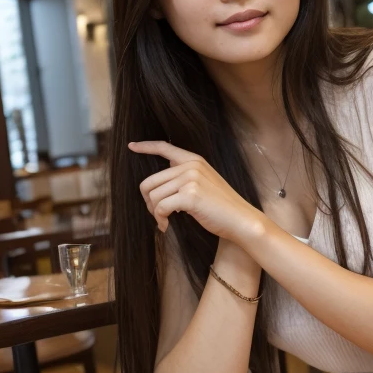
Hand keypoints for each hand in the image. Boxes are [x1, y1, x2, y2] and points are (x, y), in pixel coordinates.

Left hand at [129, 141, 264, 245]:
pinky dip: (160, 219)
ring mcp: (191, 180)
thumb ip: (185, 178)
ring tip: (164, 221)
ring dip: (154, 213)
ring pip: (153, 196)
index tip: (132, 146)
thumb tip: (159, 187)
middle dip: (148, 201)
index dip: (146, 146)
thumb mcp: (205, 183)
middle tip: (157, 214)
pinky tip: (166, 226)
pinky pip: (161, 207)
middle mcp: (191, 166)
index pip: (165, 147)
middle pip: (150, 181)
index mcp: (195, 160)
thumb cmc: (222, 207)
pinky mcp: (190, 196)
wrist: (240, 219)